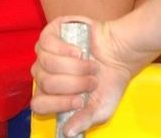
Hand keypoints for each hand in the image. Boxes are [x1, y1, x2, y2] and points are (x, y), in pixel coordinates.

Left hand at [31, 16, 139, 135]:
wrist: (121, 54)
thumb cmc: (109, 81)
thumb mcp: (101, 108)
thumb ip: (84, 120)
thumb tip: (68, 133)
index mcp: (51, 95)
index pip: (39, 104)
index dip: (57, 104)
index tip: (79, 101)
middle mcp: (45, 73)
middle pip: (45, 83)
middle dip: (73, 84)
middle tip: (93, 81)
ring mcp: (46, 53)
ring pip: (46, 63)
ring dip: (73, 67)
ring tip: (91, 66)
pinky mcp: (51, 33)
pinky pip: (45, 43)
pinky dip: (64, 49)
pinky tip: (80, 51)